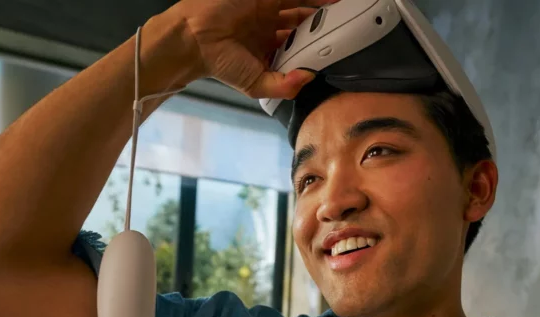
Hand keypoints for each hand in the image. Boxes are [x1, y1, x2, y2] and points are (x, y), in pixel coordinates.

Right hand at [167, 0, 338, 98]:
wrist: (194, 40)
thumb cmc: (218, 62)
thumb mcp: (257, 84)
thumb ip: (284, 86)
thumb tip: (309, 78)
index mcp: (269, 44)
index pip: (301, 40)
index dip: (319, 41)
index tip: (338, 44)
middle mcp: (269, 23)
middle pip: (305, 18)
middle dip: (325, 19)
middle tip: (346, 20)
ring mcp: (266, 5)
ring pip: (301, 1)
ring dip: (322, 3)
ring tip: (341, 5)